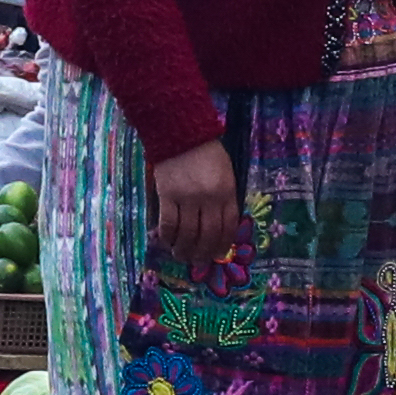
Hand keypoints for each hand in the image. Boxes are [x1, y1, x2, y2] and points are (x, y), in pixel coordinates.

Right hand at [148, 139, 243, 282]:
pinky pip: (169, 223)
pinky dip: (168, 236)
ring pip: (188, 233)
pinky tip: (167, 241)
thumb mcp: (226, 174)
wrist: (181, 133)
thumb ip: (225, 198)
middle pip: (208, 234)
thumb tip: (219, 226)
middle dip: (203, 252)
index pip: (227, 226)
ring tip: (181, 255)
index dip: (222, 244)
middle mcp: (209, 198)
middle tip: (198, 261)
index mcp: (227, 192)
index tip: (217, 254)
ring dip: (185, 249)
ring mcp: (188, 197)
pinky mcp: (167, 195)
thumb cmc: (206, 153)